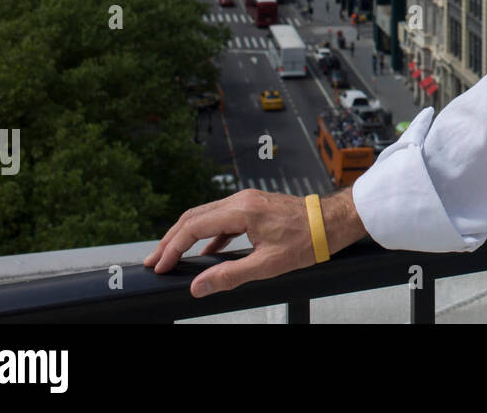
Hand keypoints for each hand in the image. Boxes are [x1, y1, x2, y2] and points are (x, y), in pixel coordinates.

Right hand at [142, 189, 366, 296]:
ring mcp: (247, 201)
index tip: (159, 265)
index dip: (172, 248)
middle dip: (170, 240)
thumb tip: (198, 286)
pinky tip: (205, 252)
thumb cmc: (307, 240)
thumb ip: (229, 275)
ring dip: (186, 236)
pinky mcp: (254, 206)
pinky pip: (222, 218)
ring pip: (206, 215)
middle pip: (194, 217)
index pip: (194, 227)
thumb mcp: (267, 265)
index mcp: (242, 211)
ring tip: (171, 257)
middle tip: (154, 261)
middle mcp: (241, 200)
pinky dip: (207, 234)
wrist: (332, 222)